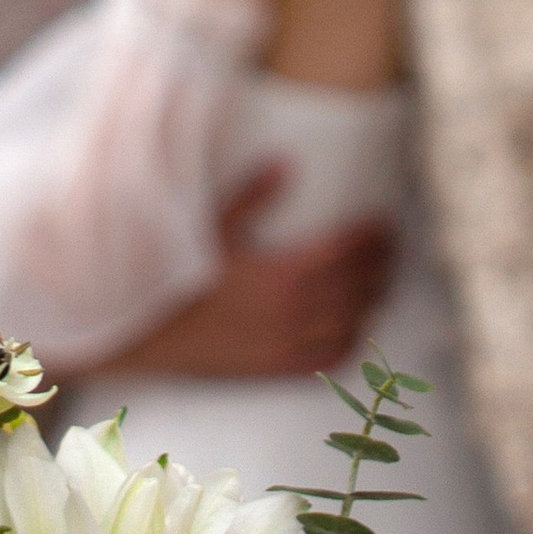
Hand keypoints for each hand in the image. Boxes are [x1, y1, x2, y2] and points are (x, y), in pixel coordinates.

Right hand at [109, 178, 394, 379]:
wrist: (142, 332)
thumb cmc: (171, 274)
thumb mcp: (210, 226)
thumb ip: (252, 195)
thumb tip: (285, 164)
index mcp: (281, 272)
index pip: (346, 250)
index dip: (371, 235)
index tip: (382, 221)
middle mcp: (293, 312)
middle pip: (358, 285)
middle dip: (381, 263)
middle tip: (390, 246)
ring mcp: (287, 344)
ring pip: (353, 322)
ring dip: (373, 300)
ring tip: (381, 280)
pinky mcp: (275, 369)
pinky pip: (330, 358)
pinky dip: (353, 341)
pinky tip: (357, 325)